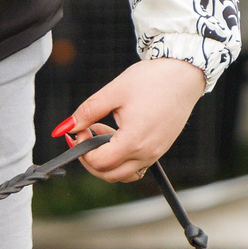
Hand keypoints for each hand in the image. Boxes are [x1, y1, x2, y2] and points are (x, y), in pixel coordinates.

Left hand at [61, 58, 207, 183]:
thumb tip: (63, 128)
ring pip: (123, 174)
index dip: (82, 149)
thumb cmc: (151, 80)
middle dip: (90, 160)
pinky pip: (136, 166)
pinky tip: (117, 135)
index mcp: (133, 140)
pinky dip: (122, 159)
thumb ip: (86, 112)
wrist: (183, 74)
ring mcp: (155, 154)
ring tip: (101, 133)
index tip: (79, 129)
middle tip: (83, 135)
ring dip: (106, 161)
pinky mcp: (160, 149)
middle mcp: (146, 153)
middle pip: (109, 174)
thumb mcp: (113, 92)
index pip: (98, 162)